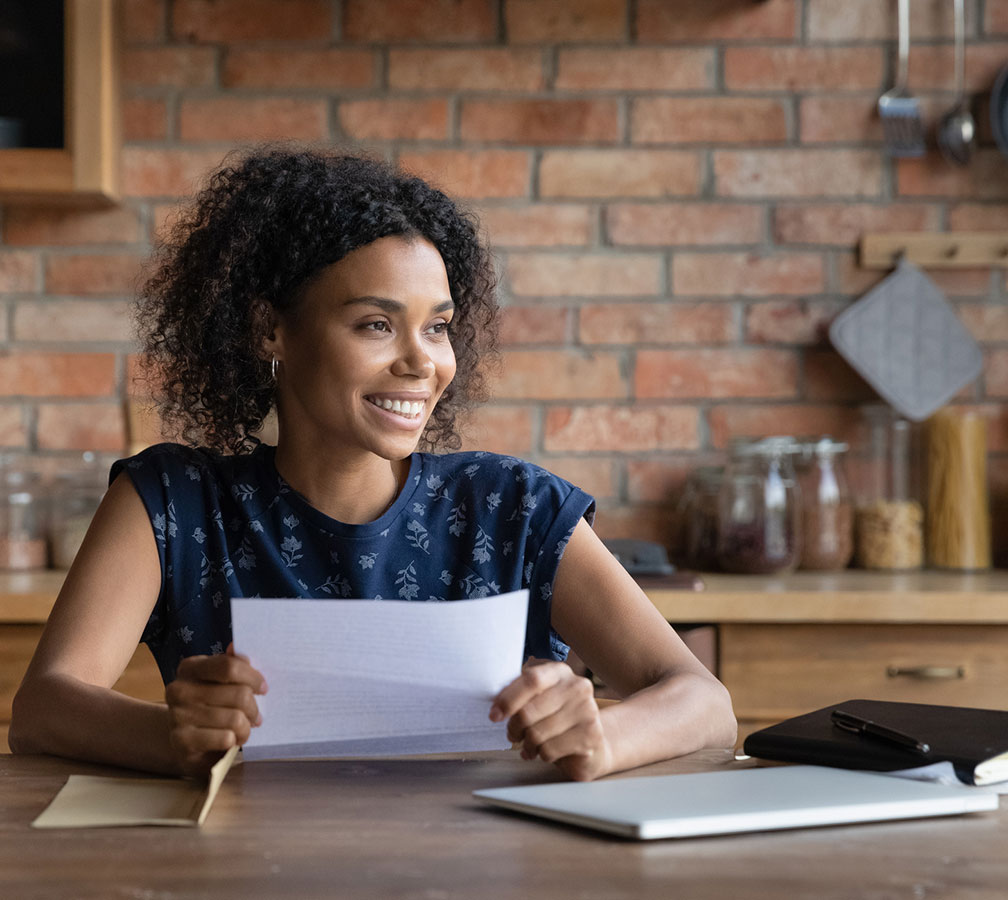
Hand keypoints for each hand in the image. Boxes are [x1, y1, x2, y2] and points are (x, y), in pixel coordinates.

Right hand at [164, 643, 266, 775]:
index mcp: (190, 667)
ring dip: (246, 728)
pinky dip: (234, 741)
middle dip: (254, 708)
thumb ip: (231, 665)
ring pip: (235, 719)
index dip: (253, 677)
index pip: (230, 666)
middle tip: (256, 716)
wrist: (185, 741)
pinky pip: (225, 738)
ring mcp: (178, 715)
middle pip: (239, 695)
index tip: (263, 688)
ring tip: (243, 729)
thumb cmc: (210, 705)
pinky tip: (230, 741)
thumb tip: (235, 647)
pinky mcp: (182, 741)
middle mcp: (180, 689)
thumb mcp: (219, 682)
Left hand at [489, 659, 612, 781]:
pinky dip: (541, 755)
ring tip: (530, 745)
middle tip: (513, 734)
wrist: (590, 743)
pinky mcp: (590, 736)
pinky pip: (550, 750)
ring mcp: (587, 711)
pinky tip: (545, 752)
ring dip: (527, 744)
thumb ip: (520, 695)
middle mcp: (577, 687)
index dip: (508, 699)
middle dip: (514, 727)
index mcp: (560, 672)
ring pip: (537, 734)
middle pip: (529, 711)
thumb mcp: (539, 699)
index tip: (494, 715)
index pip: (531, 680)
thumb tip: (496, 706)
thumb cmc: (557, 718)